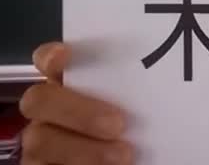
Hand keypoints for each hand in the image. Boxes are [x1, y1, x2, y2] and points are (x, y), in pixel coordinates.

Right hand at [19, 42, 132, 163]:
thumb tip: (169, 71)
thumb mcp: (142, 104)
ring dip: (84, 149)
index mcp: (71, 85)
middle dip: (77, 110)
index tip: (66, 54)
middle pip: (39, 100)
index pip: (47, 60)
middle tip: (118, 124)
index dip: (50, 55)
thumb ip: (135, 89)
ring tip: (124, 155)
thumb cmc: (141, 129)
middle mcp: (48, 111)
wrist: (138, 162)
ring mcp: (40, 143)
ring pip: (39, 141)